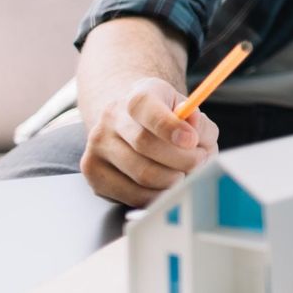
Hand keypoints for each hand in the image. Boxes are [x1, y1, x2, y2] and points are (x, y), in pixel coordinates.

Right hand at [79, 76, 219, 206]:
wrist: (132, 125)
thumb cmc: (167, 120)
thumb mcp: (188, 112)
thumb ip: (198, 122)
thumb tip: (194, 129)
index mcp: (137, 97)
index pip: (146, 108)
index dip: (171, 127)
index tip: (192, 140)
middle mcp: (111, 119)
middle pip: (145, 144)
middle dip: (182, 159)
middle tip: (199, 161)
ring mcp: (97, 147)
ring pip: (141, 174)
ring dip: (173, 180)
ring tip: (185, 174)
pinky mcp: (93, 173)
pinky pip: (132, 194)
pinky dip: (158, 195)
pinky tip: (167, 186)